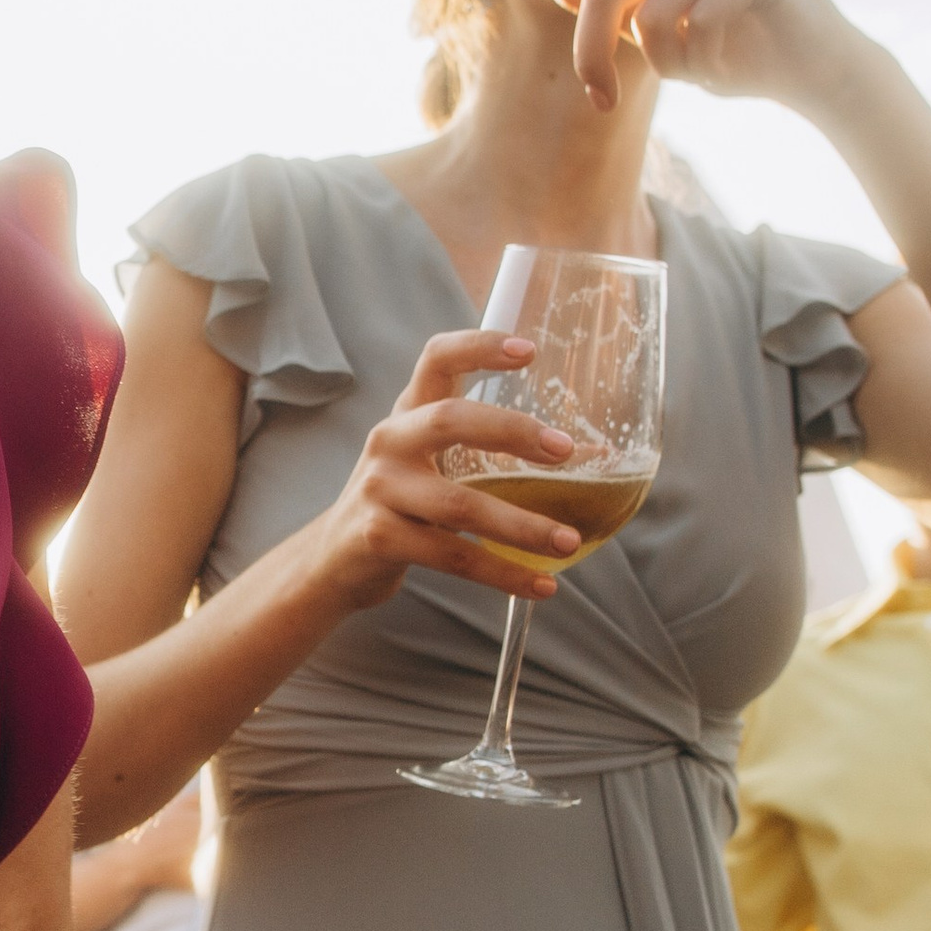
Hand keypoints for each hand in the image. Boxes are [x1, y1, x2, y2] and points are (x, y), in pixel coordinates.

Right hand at [305, 328, 585, 609]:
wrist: (334, 560)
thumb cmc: (403, 504)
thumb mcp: (434, 464)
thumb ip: (494, 451)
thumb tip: (596, 456)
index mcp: (408, 413)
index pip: (437, 359)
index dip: (480, 347)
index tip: (530, 351)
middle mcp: (389, 442)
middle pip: (451, 420)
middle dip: (513, 431)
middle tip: (565, 450)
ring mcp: (379, 490)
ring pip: (459, 504)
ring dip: (521, 525)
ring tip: (568, 541)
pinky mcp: (378, 538)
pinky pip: (451, 556)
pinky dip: (502, 573)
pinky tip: (541, 584)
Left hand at [534, 0, 856, 118]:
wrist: (803, 73)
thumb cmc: (729, 51)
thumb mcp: (651, 36)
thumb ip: (599, 0)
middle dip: (598, 51)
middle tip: (602, 96)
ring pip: (659, 10)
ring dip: (673, 57)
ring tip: (706, 59)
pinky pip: (707, 13)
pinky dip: (710, 52)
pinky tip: (736, 52)